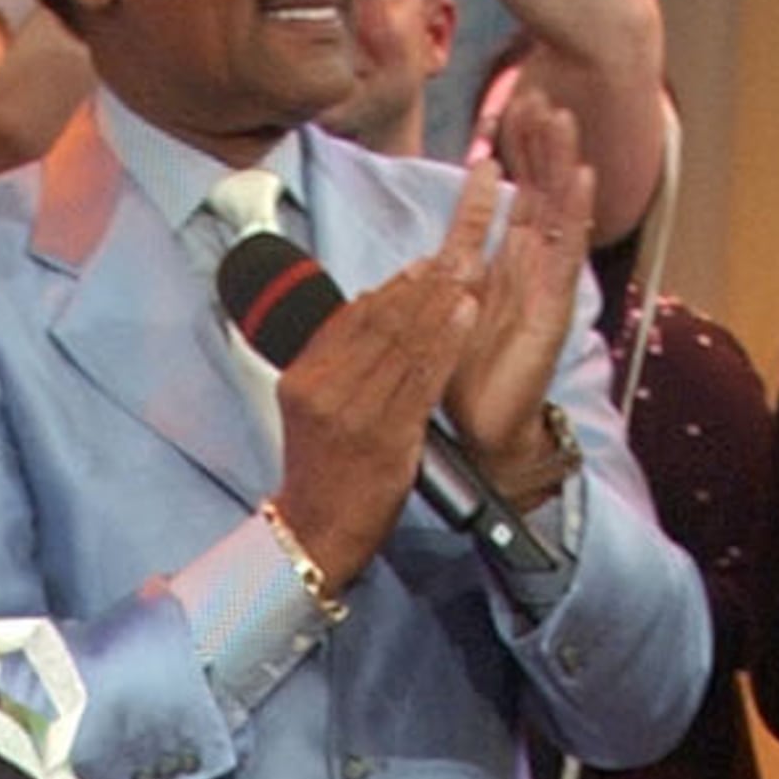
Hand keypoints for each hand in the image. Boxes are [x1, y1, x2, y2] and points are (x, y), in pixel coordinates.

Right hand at [270, 157, 500, 587]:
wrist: (314, 537)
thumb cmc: (324, 475)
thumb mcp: (315, 410)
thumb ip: (339, 363)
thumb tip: (373, 308)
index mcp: (305, 376)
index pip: (354, 317)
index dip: (396, 285)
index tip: (427, 261)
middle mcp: (324, 389)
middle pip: (381, 320)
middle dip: (425, 280)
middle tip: (462, 242)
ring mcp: (353, 414)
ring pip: (405, 342)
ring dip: (443, 299)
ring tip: (473, 263)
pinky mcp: (384, 438)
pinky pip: (422, 378)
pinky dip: (447, 341)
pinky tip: (468, 311)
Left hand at [444, 90, 597, 501]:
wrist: (483, 432)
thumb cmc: (464, 379)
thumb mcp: (440, 314)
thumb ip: (439, 280)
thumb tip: (424, 249)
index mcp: (500, 267)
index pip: (512, 198)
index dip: (512, 155)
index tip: (511, 109)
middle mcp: (528, 269)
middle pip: (539, 193)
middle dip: (540, 146)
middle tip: (541, 95)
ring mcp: (546, 285)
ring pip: (558, 212)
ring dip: (562, 165)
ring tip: (564, 120)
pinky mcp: (555, 307)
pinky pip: (569, 253)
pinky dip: (577, 214)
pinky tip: (583, 177)